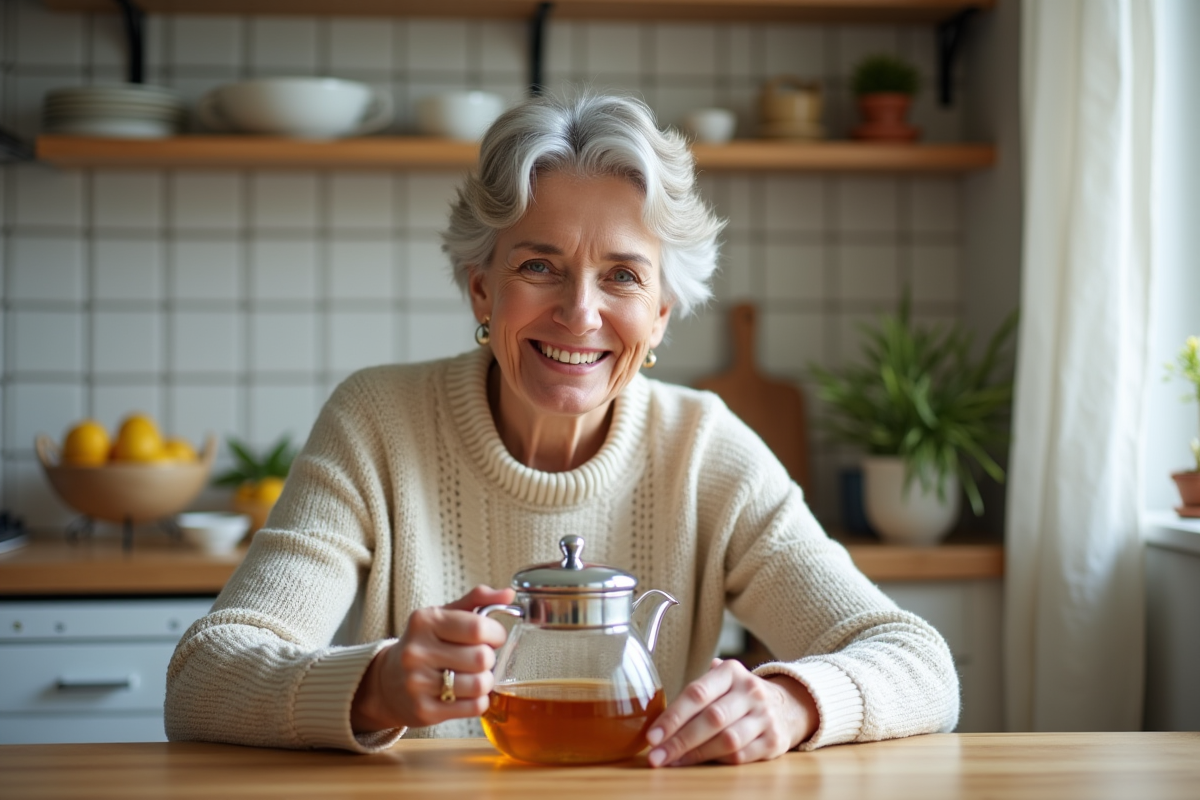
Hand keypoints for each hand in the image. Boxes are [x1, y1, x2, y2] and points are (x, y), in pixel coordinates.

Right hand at [351, 585, 514, 732]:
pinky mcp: (424, 710)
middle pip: (481, 657)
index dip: (496, 633)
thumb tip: (509, 594)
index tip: (494, 637)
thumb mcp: (443, 616)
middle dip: (489, 659)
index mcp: (425, 622)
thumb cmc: (424, 644)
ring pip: (480, 685)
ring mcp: (418, 683)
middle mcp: (417, 651)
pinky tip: (467, 694)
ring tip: (474, 676)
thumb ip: (476, 600)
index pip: (478, 627)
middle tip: (480, 659)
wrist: (387, 682)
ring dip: (486, 682)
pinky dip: (479, 700)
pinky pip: (474, 707)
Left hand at [645, 658, 817, 766]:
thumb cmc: (741, 696)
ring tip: (672, 762)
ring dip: (695, 755)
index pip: (697, 693)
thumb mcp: (722, 681)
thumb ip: (695, 691)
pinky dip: (716, 761)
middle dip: (679, 740)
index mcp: (731, 672)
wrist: (789, 706)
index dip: (672, 717)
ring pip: (726, 740)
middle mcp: (750, 691)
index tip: (652, 736)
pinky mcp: (773, 741)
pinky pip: (740, 755)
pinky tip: (699, 764)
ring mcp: (764, 717)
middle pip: (711, 719)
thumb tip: (659, 705)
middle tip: (656, 756)